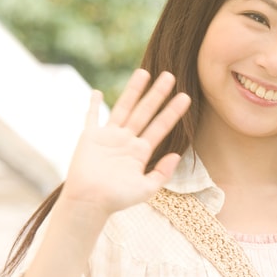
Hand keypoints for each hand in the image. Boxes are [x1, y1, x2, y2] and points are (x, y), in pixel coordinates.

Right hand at [61, 70, 190, 217]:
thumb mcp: (146, 188)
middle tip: (170, 75)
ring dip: (133, 90)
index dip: (173, 112)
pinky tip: (97, 92)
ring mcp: (108, 136)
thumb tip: (176, 155)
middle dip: (158, 94)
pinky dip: (93, 105)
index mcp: (141, 151)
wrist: (90, 203)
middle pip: (146, 111)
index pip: (161, 126)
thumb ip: (162, 172)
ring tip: (144, 72)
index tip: (186, 97)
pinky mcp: (90, 137)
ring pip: (124, 107)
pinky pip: (92, 117)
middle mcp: (127, 140)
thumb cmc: (117, 199)